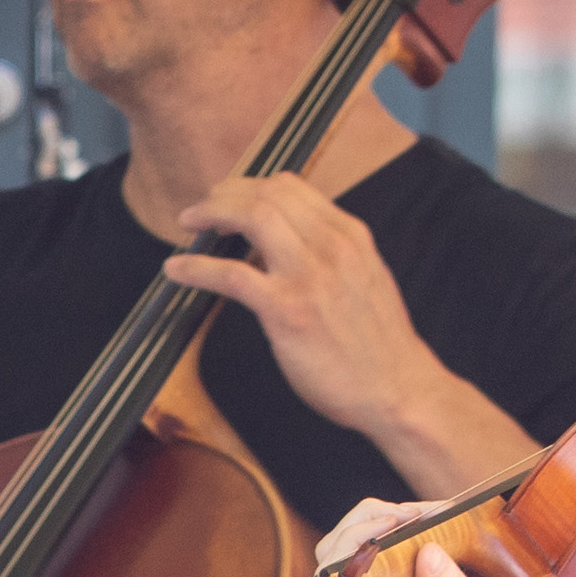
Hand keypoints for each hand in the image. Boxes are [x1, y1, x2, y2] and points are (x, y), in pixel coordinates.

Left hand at [159, 170, 455, 449]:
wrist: (399, 390)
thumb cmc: (377, 346)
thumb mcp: (364, 281)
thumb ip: (329, 257)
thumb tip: (284, 246)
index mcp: (350, 237)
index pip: (292, 188)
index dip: (250, 187)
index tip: (228, 197)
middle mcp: (332, 247)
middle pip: (267, 194)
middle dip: (225, 193)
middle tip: (201, 208)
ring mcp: (310, 276)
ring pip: (252, 218)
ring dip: (211, 214)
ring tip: (187, 223)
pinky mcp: (288, 311)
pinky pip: (232, 274)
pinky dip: (196, 267)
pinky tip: (176, 270)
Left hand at [298, 488, 568, 576]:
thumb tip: (423, 550)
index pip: (341, 571)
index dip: (363, 531)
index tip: (407, 517)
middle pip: (329, 566)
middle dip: (363, 524)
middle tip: (414, 514)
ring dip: (368, 540)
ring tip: (417, 524)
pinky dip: (373, 561)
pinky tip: (410, 548)